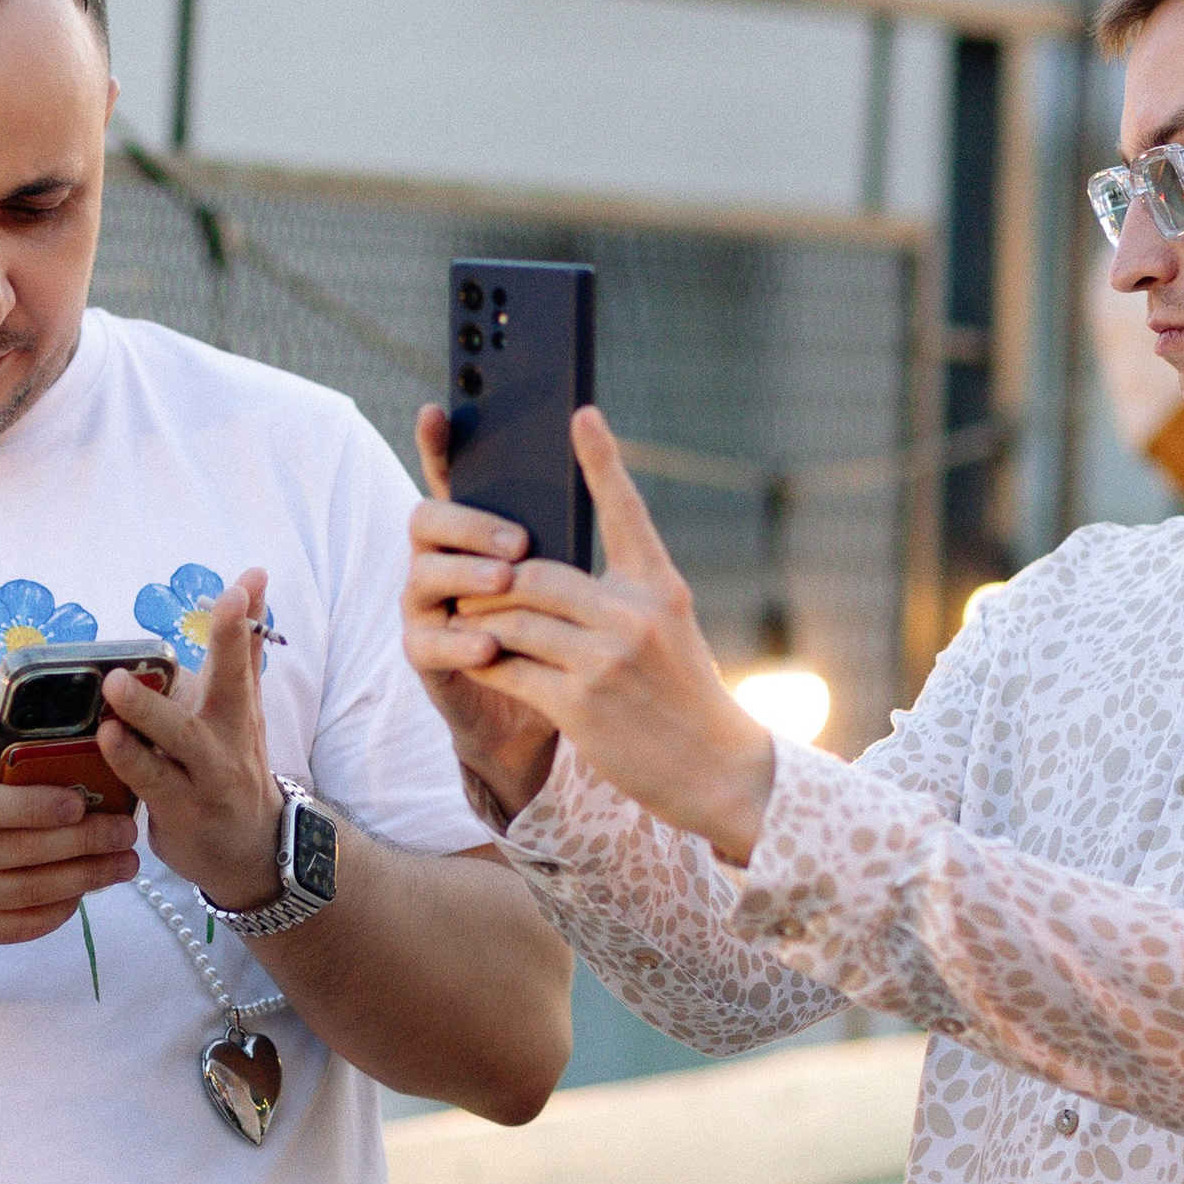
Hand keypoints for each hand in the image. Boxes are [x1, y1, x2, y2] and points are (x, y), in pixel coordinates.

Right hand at [0, 713, 128, 970]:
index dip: (39, 806)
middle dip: (83, 842)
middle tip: (126, 830)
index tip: (81, 800)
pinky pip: (11, 929)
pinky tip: (81, 895)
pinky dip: (53, 915)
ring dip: (83, 880)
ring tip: (123, 864)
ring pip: (24, 893)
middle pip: (16, 852)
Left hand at [95, 572, 285, 913]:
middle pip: (234, 685)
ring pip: (181, 737)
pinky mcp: (181, 810)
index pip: (248, 653)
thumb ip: (242, 654)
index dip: (247, 618)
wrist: (252, 852)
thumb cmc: (234, 768)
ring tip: (116, 684)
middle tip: (224, 602)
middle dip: (230, 642)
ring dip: (149, 710)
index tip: (250, 579)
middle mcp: (230, 737)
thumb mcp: (245, 713)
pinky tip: (108, 738)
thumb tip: (252, 582)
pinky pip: (151, 781)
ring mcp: (207, 775)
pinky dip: (129, 759)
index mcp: (240, 708)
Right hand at [405, 408, 562, 820]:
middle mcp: (441, 557)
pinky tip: (489, 643)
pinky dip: (459, 639)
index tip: (439, 410)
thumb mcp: (578, 575)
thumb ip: (572, 523)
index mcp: (476, 528)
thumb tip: (596, 451)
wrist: (551, 712)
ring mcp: (427, 604)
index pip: (449, 475)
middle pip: (428, 517)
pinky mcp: (425, 652)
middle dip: (470, 523)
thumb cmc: (566, 633)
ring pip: (422, 573)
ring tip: (505, 581)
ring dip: (465, 574)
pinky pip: (428, 639)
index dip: (438, 443)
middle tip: (519, 540)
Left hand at [420, 410, 778, 863]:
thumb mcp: (669, 628)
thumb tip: (542, 568)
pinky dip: (483, 660)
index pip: (626, 511)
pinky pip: (507, 668)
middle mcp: (634, 616)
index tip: (581, 415)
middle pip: (534, 573)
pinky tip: (476, 659)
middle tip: (469, 581)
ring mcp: (605, 661)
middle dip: (493, 580)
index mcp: (659, 588)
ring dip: (480, 620)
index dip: (602, 460)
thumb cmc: (682, 693)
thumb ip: (620, 594)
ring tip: (466, 620)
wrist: (716, 769)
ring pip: (512, 619)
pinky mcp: (579, 705)